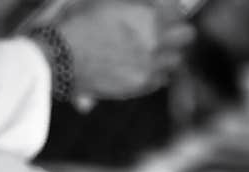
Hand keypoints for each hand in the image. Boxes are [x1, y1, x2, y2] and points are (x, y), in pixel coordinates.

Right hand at [54, 0, 195, 98]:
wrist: (61, 57)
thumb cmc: (79, 22)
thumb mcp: (107, 1)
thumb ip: (136, 5)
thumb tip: (153, 6)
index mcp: (149, 17)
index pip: (178, 11)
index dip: (172, 10)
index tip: (166, 11)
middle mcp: (155, 43)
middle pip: (187, 36)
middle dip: (178, 31)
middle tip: (167, 30)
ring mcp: (150, 67)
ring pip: (176, 60)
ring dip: (168, 54)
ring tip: (154, 51)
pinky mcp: (140, 86)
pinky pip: (161, 79)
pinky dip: (156, 73)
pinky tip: (143, 66)